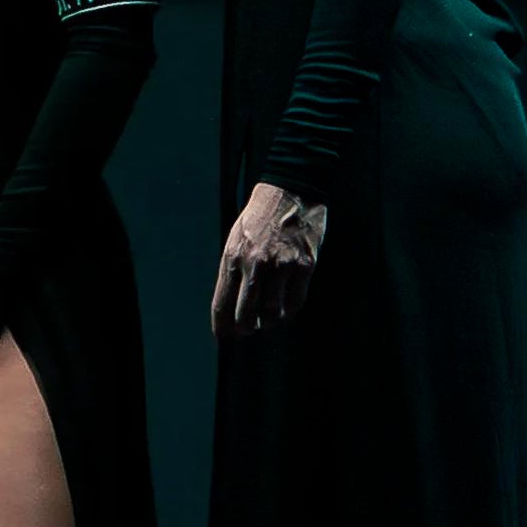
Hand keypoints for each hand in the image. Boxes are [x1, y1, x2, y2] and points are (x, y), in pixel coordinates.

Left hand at [211, 182, 327, 339]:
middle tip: (246, 331)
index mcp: (233, 258)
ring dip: (268, 323)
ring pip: (272, 313)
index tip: (223, 337)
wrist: (291, 190)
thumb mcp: (236, 239)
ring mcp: (282, 266)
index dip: (221, 326)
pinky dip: (289, 312)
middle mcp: (256, 265)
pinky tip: (285, 310)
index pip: (222, 304)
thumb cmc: (260, 216)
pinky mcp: (305, 265)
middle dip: (244, 329)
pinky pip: (296, 301)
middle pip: (246, 315)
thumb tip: (232, 303)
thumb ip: (233, 269)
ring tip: (266, 321)